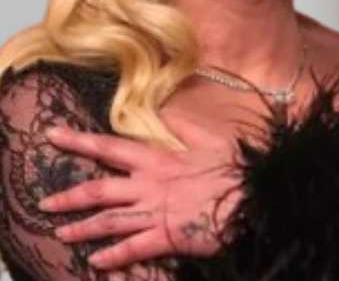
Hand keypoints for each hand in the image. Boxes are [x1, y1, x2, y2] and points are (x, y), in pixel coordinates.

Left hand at [38, 114, 241, 269]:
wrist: (257, 195)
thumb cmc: (238, 167)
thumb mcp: (214, 140)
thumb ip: (188, 127)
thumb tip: (170, 112)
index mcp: (161, 159)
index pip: (111, 147)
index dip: (80, 141)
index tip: (52, 134)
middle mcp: (151, 185)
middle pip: (100, 189)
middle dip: (69, 196)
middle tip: (44, 202)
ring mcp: (157, 212)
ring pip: (109, 222)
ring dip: (82, 228)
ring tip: (61, 234)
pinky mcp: (167, 237)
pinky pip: (133, 249)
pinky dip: (112, 257)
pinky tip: (96, 263)